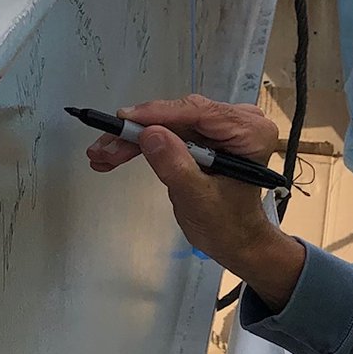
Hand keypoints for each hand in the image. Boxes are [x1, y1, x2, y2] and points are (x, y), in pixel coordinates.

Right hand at [84, 95, 304, 309]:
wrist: (235, 240)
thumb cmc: (226, 224)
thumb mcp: (199, 198)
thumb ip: (176, 165)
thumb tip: (149, 134)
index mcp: (251, 132)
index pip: (200, 113)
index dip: (158, 114)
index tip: (123, 119)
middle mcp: (239, 121)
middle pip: (180, 116)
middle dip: (139, 130)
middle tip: (103, 148)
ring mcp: (222, 128)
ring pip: (169, 124)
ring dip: (134, 138)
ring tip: (101, 156)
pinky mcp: (205, 136)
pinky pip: (169, 133)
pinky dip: (142, 144)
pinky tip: (114, 155)